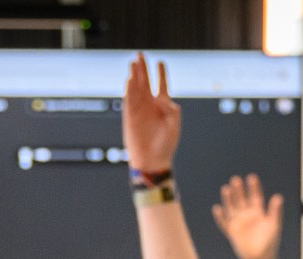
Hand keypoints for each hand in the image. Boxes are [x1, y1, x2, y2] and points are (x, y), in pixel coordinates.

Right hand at [123, 54, 180, 174]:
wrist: (152, 160)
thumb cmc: (166, 144)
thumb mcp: (174, 124)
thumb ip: (172, 110)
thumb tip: (162, 99)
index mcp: (162, 105)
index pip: (161, 85)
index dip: (161, 73)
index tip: (160, 62)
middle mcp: (149, 104)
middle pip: (146, 81)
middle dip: (143, 68)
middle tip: (140, 54)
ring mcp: (139, 109)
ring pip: (136, 88)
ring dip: (135, 75)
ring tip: (133, 62)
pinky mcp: (130, 116)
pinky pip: (129, 100)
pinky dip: (129, 90)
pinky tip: (130, 80)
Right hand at [211, 174, 283, 258]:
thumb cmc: (270, 243)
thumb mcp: (274, 225)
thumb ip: (275, 211)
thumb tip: (278, 197)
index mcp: (259, 213)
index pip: (255, 197)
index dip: (253, 187)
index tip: (251, 177)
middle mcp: (247, 216)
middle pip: (241, 200)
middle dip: (239, 190)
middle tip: (236, 179)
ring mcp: (239, 223)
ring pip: (232, 208)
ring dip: (229, 199)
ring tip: (226, 189)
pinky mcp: (232, 233)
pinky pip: (224, 223)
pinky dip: (220, 217)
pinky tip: (216, 208)